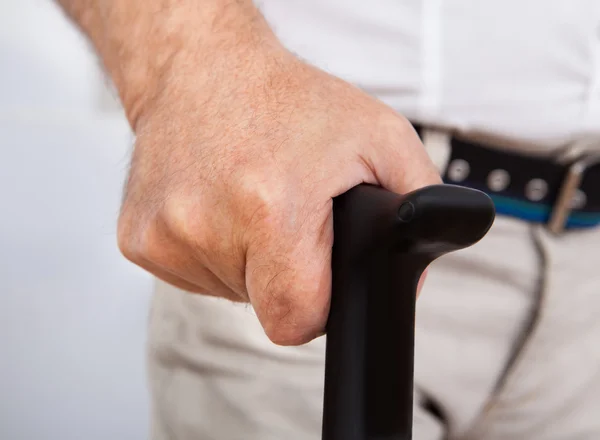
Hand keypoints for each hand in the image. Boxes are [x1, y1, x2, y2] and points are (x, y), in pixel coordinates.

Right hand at [117, 35, 439, 345]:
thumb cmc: (287, 100)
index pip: (294, 321)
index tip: (316, 272)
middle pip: (261, 306)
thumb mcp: (379, 139)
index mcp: (269, 207)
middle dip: (281, 273)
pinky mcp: (138, 238)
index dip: (315, 305)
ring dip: (245, 258)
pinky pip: (193, 274)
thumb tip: (407, 275)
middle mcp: (204, 224)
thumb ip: (416, 208)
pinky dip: (212, 250)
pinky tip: (217, 204)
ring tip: (248, 200)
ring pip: (227, 291)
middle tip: (282, 215)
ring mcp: (163, 234)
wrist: (203, 68)